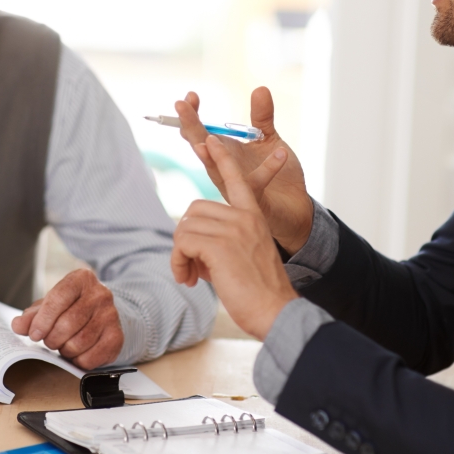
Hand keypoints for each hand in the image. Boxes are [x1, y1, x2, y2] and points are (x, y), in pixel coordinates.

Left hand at [10, 268, 124, 369]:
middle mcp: (100, 294)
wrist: (102, 314)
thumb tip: (18, 325)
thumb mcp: (50, 306)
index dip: (43, 320)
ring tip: (64, 345)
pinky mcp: (117, 336)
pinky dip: (79, 360)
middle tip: (50, 341)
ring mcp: (111, 315)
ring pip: (79, 342)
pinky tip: (77, 354)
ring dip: (65, 350)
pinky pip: (92, 357)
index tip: (34, 334)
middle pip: (68, 322)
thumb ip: (32, 316)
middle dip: (52, 338)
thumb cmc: (71, 308)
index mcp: (81, 279)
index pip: (58, 298)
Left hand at [172, 136, 298, 339]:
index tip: (209, 141)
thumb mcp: (244, 257)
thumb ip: (223, 242)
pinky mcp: (219, 245)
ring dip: (179, 255)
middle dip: (185, 240)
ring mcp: (233, 229)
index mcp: (253, 216)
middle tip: (191, 268)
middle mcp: (244, 217)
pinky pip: (182, 242)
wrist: (276, 312)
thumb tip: (192, 244)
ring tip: (190, 277)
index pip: (236, 180)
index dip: (221, 160)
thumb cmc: (260, 293)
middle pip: (194, 211)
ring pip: (185, 227)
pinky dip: (178, 262)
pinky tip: (189, 280)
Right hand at [175, 87, 313, 252]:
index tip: (190, 95)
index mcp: (224, 153)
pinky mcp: (253, 201)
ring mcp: (235, 187)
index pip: (200, 133)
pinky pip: (257, 183)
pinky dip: (269, 167)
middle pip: (200, 147)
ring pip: (217, 170)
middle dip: (190, 127)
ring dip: (212, 154)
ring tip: (208, 138)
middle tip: (180, 105)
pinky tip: (280, 151)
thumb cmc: (278, 177)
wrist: (295, 210)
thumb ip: (262, 117)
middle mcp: (224, 170)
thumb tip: (259, 88)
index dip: (192, 115)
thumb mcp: (269, 140)